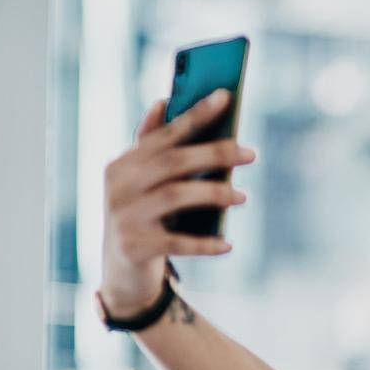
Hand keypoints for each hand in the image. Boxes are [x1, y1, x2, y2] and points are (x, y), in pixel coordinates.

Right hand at [99, 90, 255, 315]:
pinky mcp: (135, 247)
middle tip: (251, 153)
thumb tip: (163, 102)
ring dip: (214, 194)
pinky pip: (177, 243)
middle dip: (214, 153)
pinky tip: (228, 245)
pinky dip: (205, 244)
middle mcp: (119, 186)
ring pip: (175, 196)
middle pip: (173, 162)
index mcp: (123, 164)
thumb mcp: (143, 183)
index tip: (226, 97)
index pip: (165, 134)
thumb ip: (153, 147)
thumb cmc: (142, 219)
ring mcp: (124, 216)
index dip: (196, 115)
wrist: (120, 273)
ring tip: (243, 196)